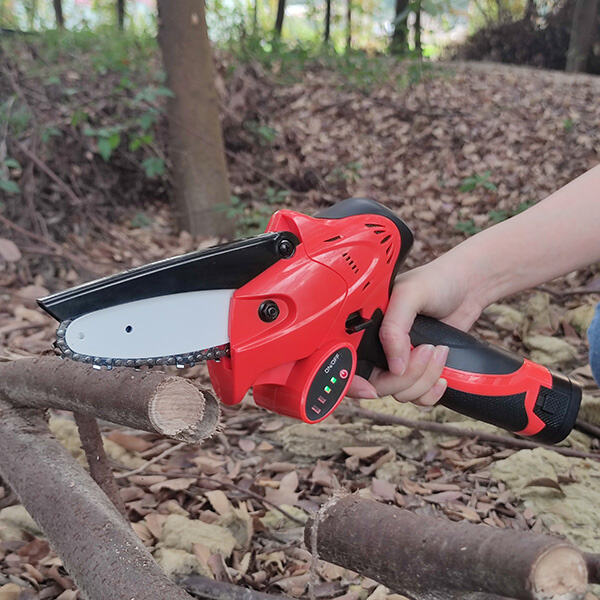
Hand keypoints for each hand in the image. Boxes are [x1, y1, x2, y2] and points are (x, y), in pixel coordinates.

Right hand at [347, 258, 483, 405]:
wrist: (468, 287)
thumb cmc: (436, 281)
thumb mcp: (409, 294)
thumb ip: (394, 328)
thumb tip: (394, 367)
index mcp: (366, 328)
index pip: (349, 363)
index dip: (354, 382)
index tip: (371, 388)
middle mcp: (380, 348)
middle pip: (379, 385)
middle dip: (406, 377)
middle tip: (426, 349)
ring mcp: (400, 361)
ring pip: (401, 393)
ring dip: (425, 379)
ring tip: (439, 350)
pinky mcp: (420, 371)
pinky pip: (419, 397)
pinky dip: (432, 392)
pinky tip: (442, 375)